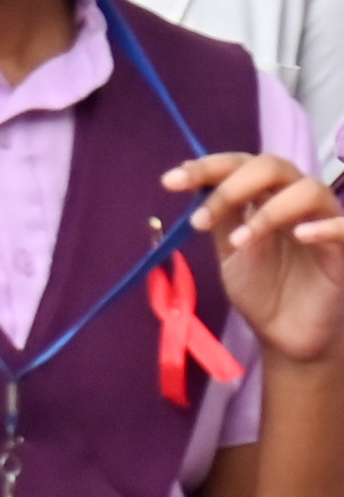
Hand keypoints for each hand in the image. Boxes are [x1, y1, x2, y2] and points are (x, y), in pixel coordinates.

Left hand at [169, 152, 343, 363]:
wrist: (285, 332)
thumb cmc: (261, 287)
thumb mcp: (229, 250)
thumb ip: (217, 215)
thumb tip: (186, 178)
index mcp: (265, 195)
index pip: (240, 164)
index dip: (207, 167)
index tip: (170, 182)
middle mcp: (295, 201)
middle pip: (273, 166)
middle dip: (232, 185)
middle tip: (202, 219)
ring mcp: (323, 222)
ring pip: (309, 190)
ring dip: (269, 211)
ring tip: (240, 242)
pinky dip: (326, 226)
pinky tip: (302, 235)